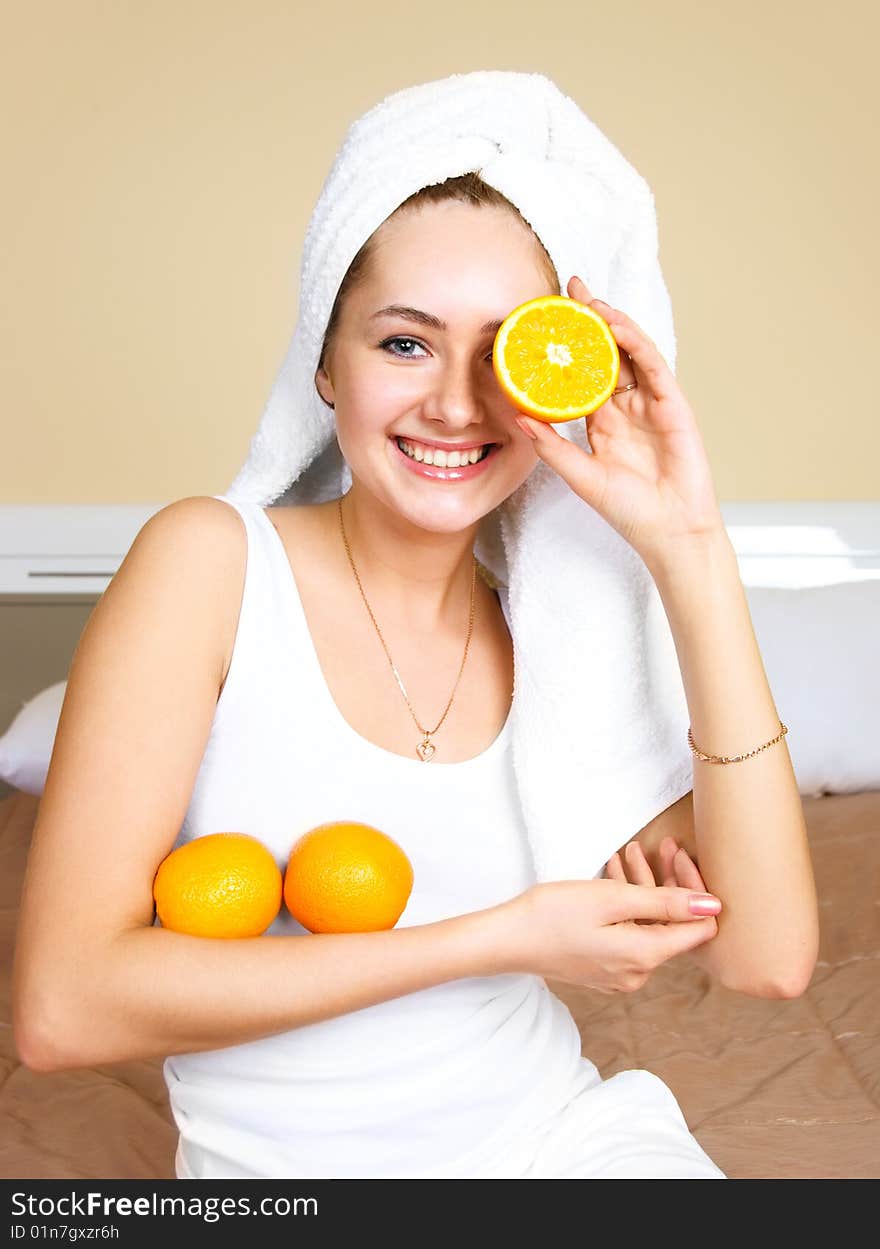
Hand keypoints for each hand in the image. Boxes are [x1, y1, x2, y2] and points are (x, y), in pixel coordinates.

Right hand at [500, 873, 721, 993]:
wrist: (507, 940)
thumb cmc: (555, 914)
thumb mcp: (612, 899)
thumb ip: (666, 904)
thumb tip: (715, 908)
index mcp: (646, 956)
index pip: (699, 928)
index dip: (696, 890)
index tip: (678, 856)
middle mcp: (638, 973)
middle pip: (672, 925)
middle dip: (667, 882)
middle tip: (656, 845)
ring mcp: (619, 974)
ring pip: (648, 926)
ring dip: (643, 889)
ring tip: (628, 853)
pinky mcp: (602, 969)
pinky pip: (629, 935)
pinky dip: (626, 906)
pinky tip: (613, 877)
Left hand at [515, 275, 726, 570]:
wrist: (669, 531)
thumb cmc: (630, 511)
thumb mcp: (580, 475)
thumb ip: (552, 447)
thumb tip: (518, 417)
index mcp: (603, 421)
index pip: (582, 374)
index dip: (567, 348)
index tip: (544, 323)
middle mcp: (626, 407)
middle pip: (606, 352)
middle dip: (589, 320)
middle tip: (567, 289)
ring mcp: (651, 403)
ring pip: (630, 352)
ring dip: (611, 324)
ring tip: (588, 302)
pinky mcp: (672, 405)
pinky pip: (653, 366)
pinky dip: (635, 343)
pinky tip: (616, 326)